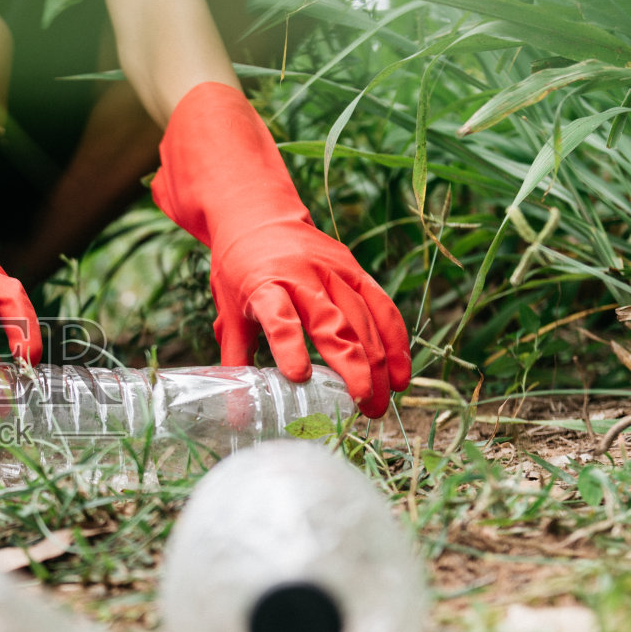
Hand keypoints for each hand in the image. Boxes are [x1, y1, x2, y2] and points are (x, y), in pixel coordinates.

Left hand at [153, 82, 410, 417]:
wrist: (257, 215)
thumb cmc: (238, 270)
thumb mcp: (228, 311)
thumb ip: (235, 361)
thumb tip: (235, 416)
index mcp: (264, 285)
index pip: (278, 316)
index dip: (288, 346)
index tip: (299, 377)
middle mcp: (302, 276)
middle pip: (335, 323)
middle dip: (353, 368)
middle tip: (364, 407)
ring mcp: (333, 271)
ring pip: (364, 319)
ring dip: (379, 363)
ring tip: (383, 402)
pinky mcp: (354, 269)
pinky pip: (382, 306)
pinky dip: (396, 340)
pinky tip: (402, 373)